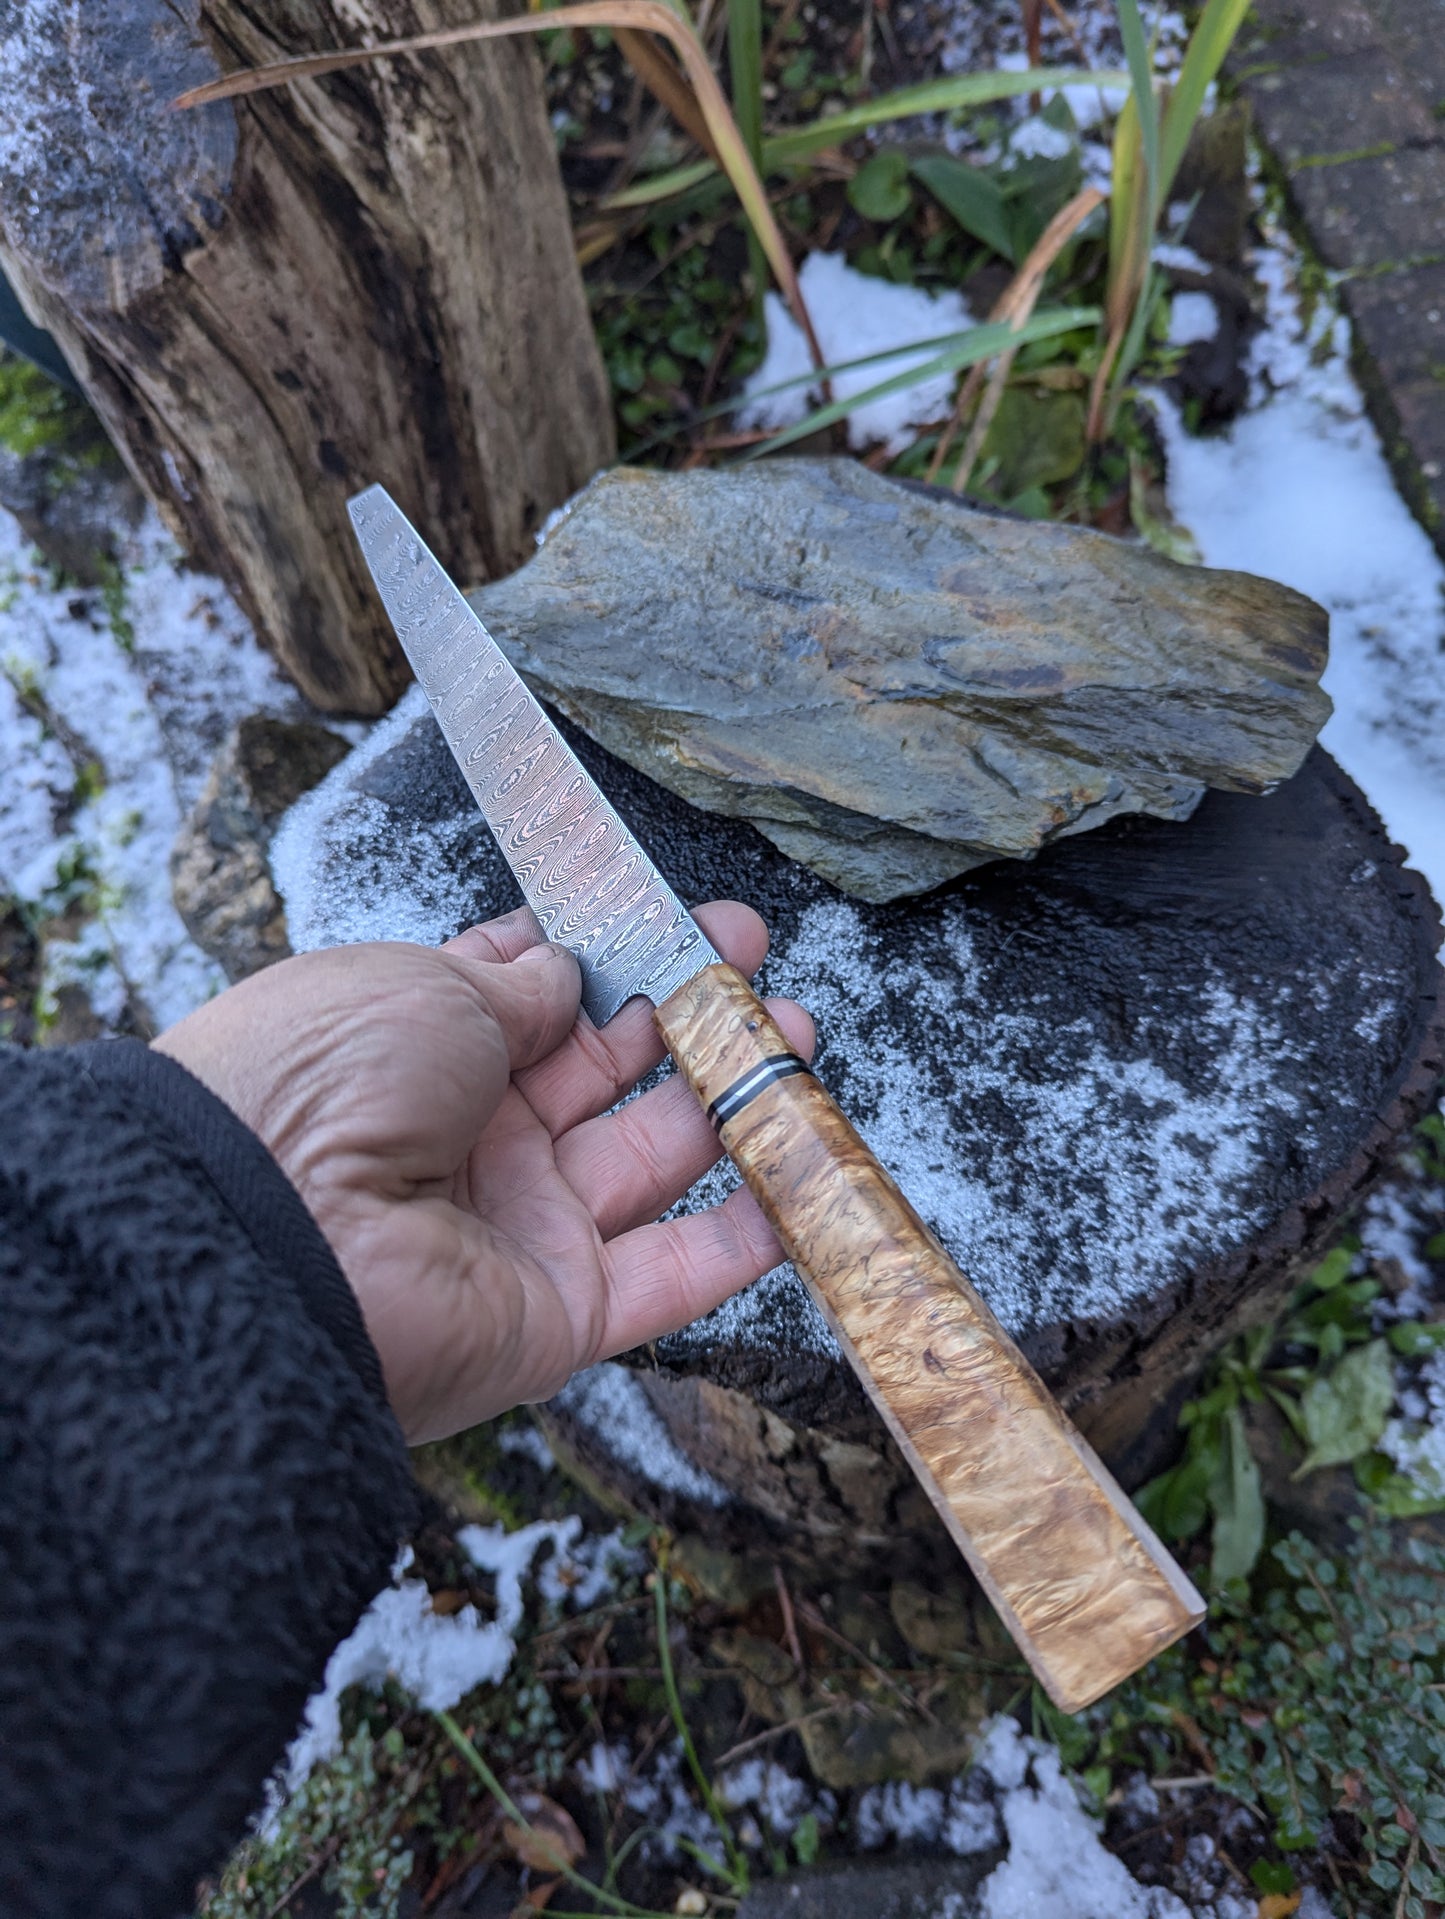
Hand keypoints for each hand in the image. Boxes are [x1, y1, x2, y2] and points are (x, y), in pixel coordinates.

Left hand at [154, 903, 812, 1442]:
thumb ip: (519, 985)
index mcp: (424, 1047)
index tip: (678, 919)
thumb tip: (569, 968)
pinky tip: (798, 1182)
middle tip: (754, 971)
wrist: (270, 1233)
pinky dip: (741, 1241)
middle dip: (687, 1018)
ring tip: (793, 1039)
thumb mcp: (427, 987)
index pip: (537, 998)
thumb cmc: (322, 1077)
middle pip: (608, 1074)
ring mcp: (520, 1226)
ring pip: (652, 1163)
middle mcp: (475, 1137)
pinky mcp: (559, 1314)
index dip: (612, 956)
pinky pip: (669, 1278)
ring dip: (731, 1107)